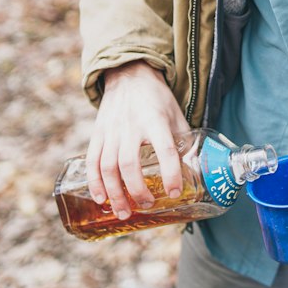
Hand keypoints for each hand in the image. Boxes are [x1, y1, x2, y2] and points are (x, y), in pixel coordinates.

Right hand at [86, 62, 190, 219]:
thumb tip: (195, 170)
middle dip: (137, 190)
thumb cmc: (157, 98)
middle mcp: (131, 126)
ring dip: (115, 193)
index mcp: (155, 120)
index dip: (171, 173)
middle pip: (129, 163)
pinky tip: (101, 199)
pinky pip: (92, 161)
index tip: (174, 192)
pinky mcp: (98, 133)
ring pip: (108, 166)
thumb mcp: (176, 114)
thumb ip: (183, 141)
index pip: (165, 150)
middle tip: (147, 205)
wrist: (129, 75)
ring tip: (124, 212)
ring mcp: (111, 130)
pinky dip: (95, 182)